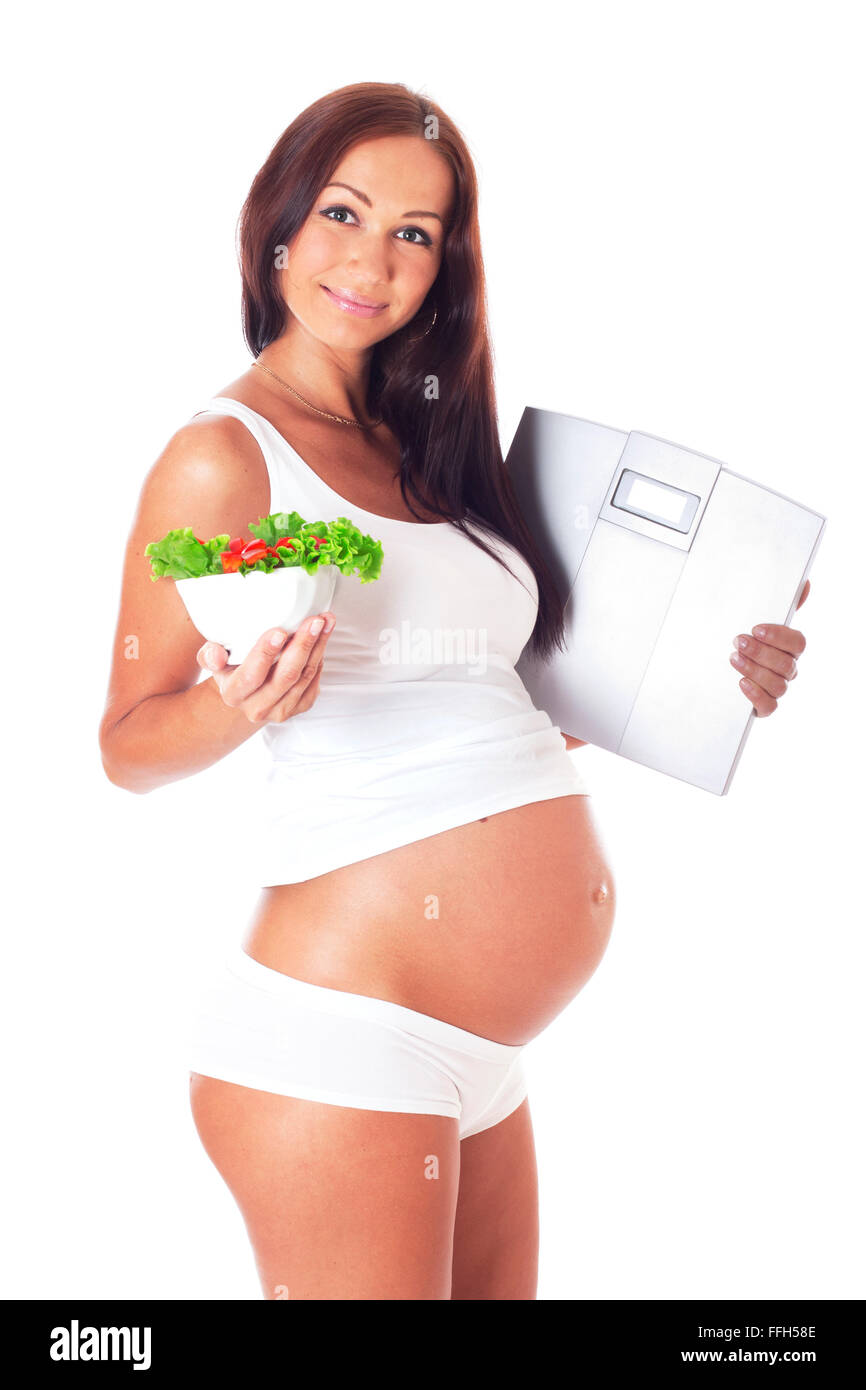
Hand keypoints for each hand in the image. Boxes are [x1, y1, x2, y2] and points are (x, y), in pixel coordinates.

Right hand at [196, 611, 335, 723]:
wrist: (246, 694)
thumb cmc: (230, 667)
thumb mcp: (213, 659)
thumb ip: (210, 655)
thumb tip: (216, 654)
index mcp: (233, 694)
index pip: (251, 676)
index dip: (265, 654)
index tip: (279, 631)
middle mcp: (257, 708)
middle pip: (286, 676)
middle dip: (302, 645)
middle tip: (314, 620)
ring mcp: (281, 711)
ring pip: (305, 676)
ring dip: (318, 646)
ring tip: (324, 621)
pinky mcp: (300, 707)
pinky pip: (314, 681)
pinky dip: (320, 656)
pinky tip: (322, 636)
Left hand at [729, 581, 809, 716]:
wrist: (707, 663)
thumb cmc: (737, 636)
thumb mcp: (750, 616)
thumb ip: (776, 602)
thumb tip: (804, 584)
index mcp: (788, 647)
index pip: (798, 643)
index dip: (779, 637)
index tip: (756, 629)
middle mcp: (786, 669)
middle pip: (786, 664)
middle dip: (761, 653)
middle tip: (738, 642)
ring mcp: (775, 688)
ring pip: (778, 685)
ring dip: (755, 671)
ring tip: (733, 659)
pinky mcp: (762, 705)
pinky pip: (769, 707)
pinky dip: (756, 696)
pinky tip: (740, 683)